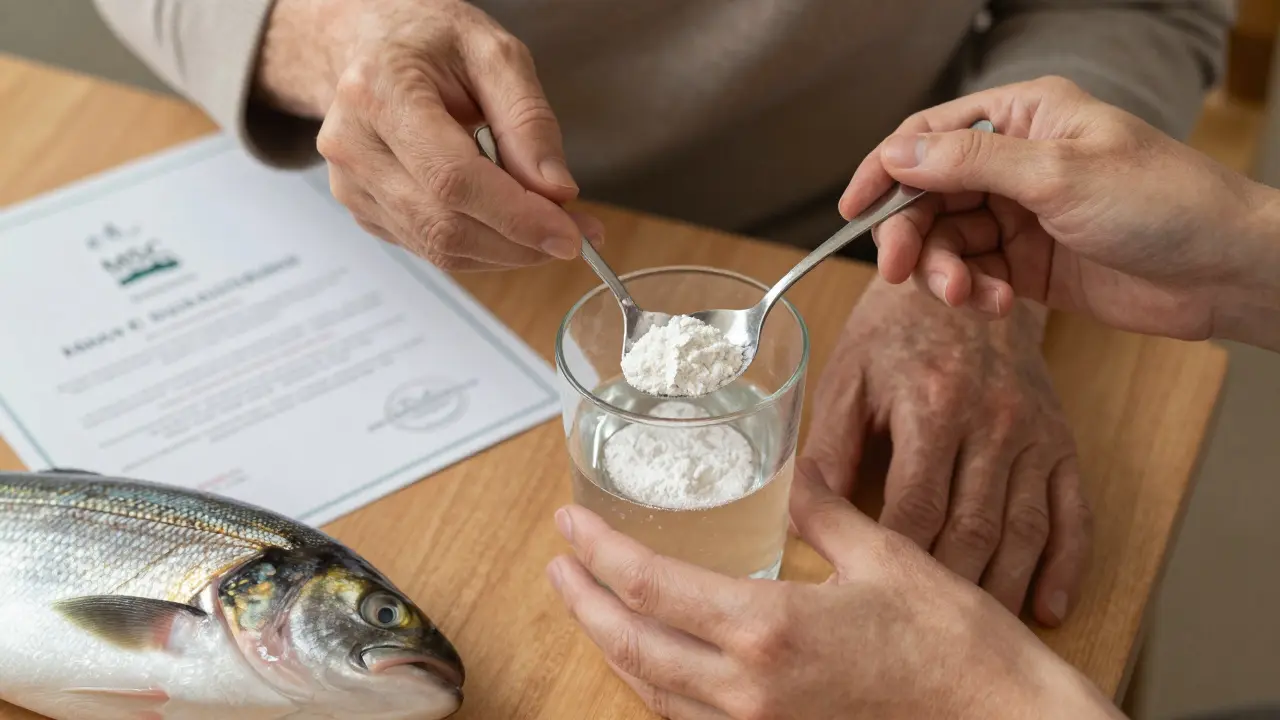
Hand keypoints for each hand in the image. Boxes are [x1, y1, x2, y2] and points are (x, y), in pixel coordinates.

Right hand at [255, 0, 601, 270]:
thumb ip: (528, 120)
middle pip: (446, 225)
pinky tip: (506, 222)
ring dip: (506, 251)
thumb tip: (556, 190)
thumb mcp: (493, 54)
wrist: (369, 46)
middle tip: (576, 235)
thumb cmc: (429, 42)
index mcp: (381, 92)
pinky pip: (431, 249)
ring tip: (548, 227)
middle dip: (521, 243)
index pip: (453, 179)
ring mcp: (352, 184)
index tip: (571, 234)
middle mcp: (355, 145)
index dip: (516, 217)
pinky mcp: (363, 209)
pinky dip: (481, 247)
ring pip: (440, 248)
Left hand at [546, 461, 1121, 719]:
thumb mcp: (883, 555)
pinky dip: (657, 688)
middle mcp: (747, 690)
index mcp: (766, 629)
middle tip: (557, 566)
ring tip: (592, 608)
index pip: (647, 586)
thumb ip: (820, 512)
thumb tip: (792, 472)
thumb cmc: (955, 645)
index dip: (596, 551)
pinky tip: (657, 663)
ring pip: (652, 692)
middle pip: (630, 645)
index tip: (567, 524)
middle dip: (582, 603)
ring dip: (612, 646)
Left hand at [802, 280, 1091, 625]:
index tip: (866, 603)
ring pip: (1025, 532)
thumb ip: (826, 448)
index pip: (915, 506)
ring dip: (1003, 590)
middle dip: (945, 591)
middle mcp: (993, 422)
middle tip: (916, 640)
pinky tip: (1048, 609)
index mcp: (934, 405)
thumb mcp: (846, 378)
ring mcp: (1034, 435)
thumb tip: (798, 517)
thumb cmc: (893, 332)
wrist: (965, 276)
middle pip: (973, 530)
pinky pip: (1074, 514)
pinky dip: (1066, 567)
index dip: (892, 561)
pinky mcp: (1062, 444)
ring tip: (974, 636)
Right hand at [841, 75, 1277, 343]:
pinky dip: (972, 292)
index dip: (884, 171)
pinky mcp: (1027, 263)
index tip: (852, 211)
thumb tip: (895, 155)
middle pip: (929, 194)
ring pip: (948, 240)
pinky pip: (974, 273)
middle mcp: (1014, 162)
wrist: (1224, 271)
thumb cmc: (1162, 203)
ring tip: (967, 297)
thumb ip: (970, 164)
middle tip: (902, 274)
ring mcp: (1020, 214)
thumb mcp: (1058, 175)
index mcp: (1022, 118)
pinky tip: (993, 305)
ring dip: (946, 271)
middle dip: (913, 235)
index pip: (928, 136)